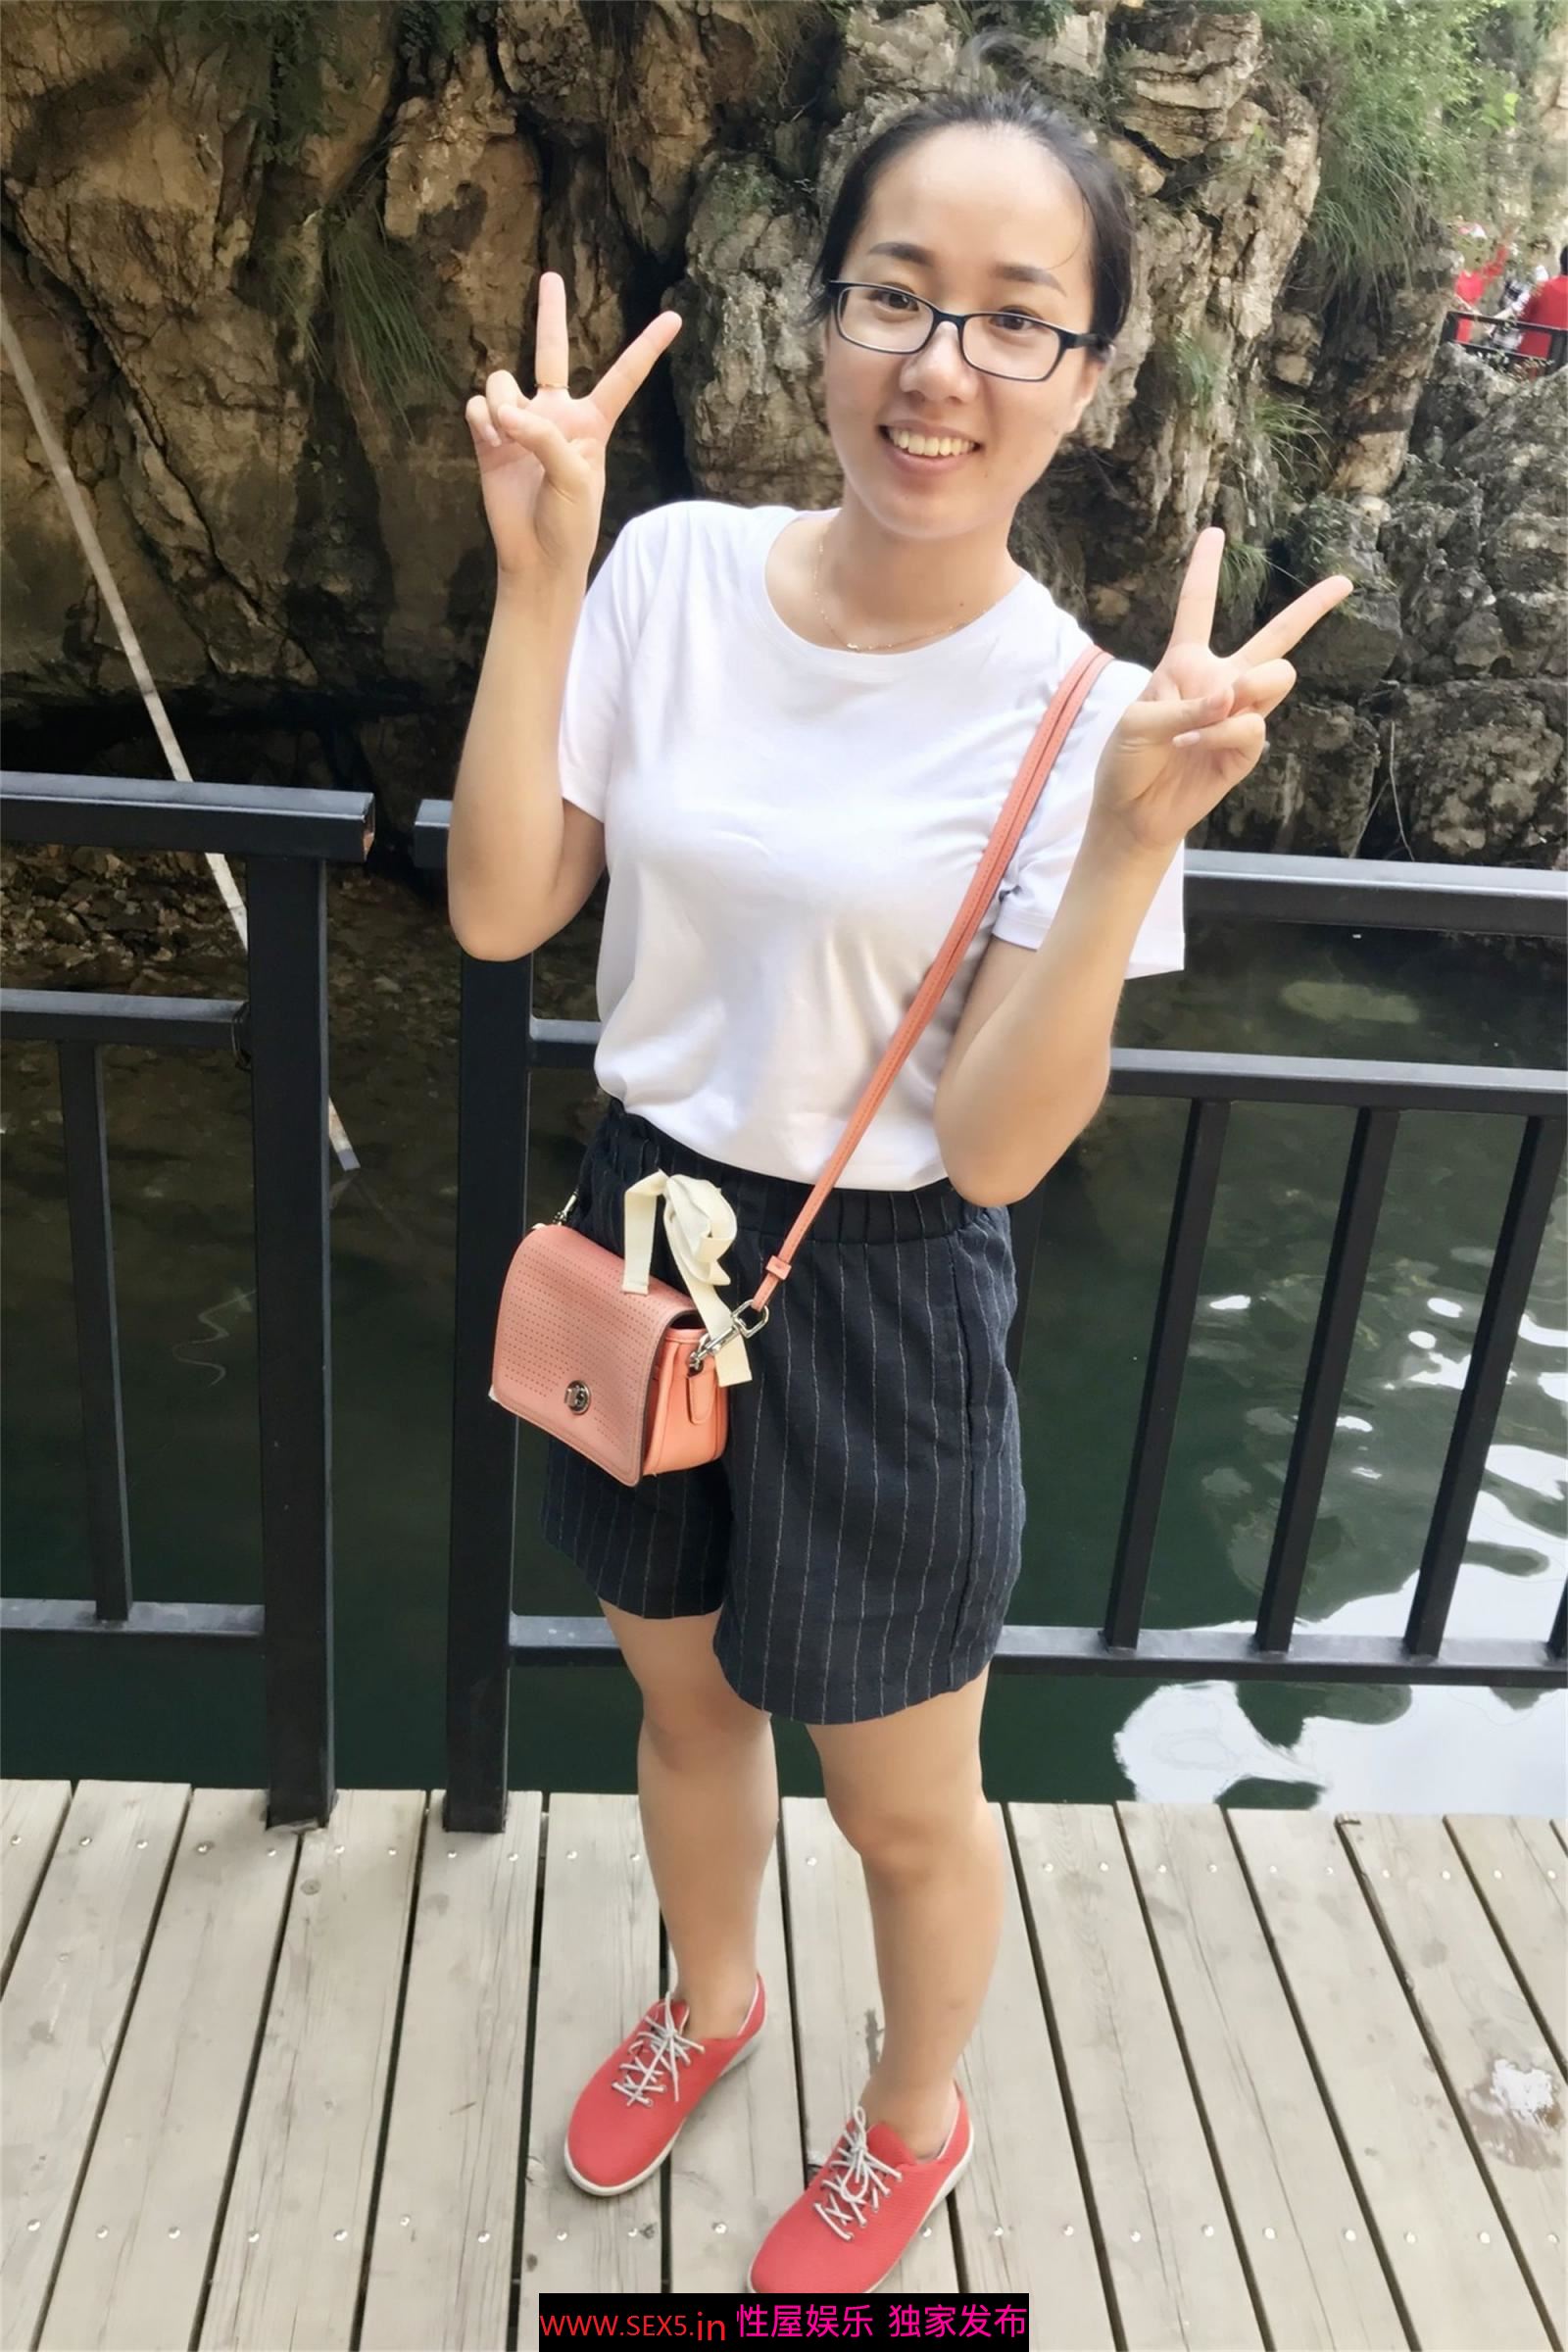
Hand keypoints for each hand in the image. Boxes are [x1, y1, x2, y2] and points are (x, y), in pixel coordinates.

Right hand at [465, 271, 681, 590]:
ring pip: (502, 380)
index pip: (623, 377)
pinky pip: (477, 406)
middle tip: (550, 277)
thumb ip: (544, 437)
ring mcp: (519, 424)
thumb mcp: (574, 478)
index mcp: (592, 424)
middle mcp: (554, 415)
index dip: (647, 347)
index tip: (674, 318)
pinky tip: (491, 440)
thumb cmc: (570, 524)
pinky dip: (481, 419)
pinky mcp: (488, 439)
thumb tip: (503, 411)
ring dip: (502, 401)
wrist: (536, 559)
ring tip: (508, 434)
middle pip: (551, 351)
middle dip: (548, 313)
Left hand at [1090, 526, 1353, 859]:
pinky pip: (1253, 725)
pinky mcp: (1246, 749)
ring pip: (1276, 677)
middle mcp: (1220, 681)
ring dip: (1248, 689)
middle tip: (1343, 583)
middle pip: (1275, 637)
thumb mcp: (1138, 722)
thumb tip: (1234, 698)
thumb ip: (1184, 703)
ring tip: (1214, 713)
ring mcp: (1239, 714)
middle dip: (1311, 608)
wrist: (1133, 811)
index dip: (1204, 570)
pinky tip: (1199, 746)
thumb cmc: (1127, 761)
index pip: (1198, 608)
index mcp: (1184, 663)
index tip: (1215, 533)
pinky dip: (1225, 733)